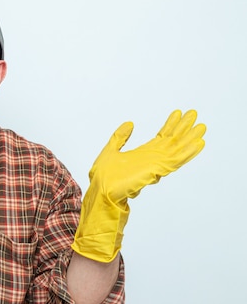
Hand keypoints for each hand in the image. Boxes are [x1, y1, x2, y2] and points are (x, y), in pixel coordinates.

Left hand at [90, 109, 205, 205]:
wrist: (101, 190)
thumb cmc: (104, 177)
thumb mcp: (111, 150)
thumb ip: (120, 137)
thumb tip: (130, 123)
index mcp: (143, 154)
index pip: (161, 137)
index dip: (170, 125)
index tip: (177, 113)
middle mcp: (152, 159)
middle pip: (172, 141)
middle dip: (183, 128)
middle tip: (193, 113)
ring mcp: (155, 165)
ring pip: (177, 149)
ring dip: (190, 138)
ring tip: (201, 126)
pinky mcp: (155, 171)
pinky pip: (175, 161)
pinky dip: (188, 152)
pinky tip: (198, 143)